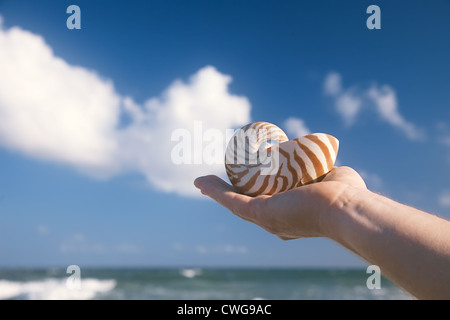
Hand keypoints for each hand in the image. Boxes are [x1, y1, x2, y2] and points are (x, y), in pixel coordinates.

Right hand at [194, 166, 366, 239]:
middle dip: (228, 192)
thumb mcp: (331, 178)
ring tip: (202, 181)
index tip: (244, 176)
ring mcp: (266, 219)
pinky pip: (231, 201)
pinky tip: (202, 182)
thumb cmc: (347, 196)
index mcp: (290, 214)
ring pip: (234, 203)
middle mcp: (275, 221)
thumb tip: (323, 162)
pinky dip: (215, 191)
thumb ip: (324, 172)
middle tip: (216, 179)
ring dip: (216, 191)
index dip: (251, 189)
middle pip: (245, 203)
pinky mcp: (261, 214)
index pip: (265, 200)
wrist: (348, 208)